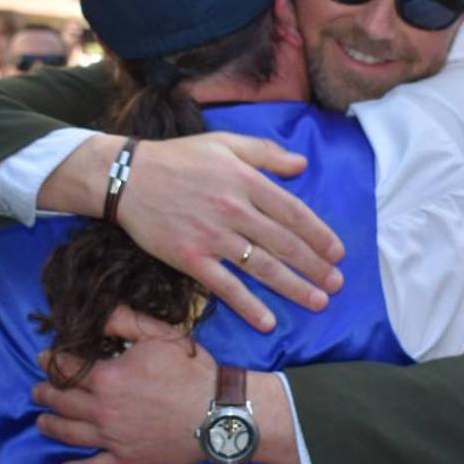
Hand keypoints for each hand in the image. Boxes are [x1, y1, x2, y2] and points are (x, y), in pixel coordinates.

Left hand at [32, 306, 212, 463]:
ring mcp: (112, 437)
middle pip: (62, 401)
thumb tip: (97, 316)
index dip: (52, 361)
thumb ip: (124, 321)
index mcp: (107, 377)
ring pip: (70, 433)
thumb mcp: (159, 334)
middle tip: (37, 390)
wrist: (218, 412)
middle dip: (45, 393)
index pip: (67, 368)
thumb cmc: (191, 371)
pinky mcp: (126, 460)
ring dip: (51, 425)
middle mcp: (102, 409)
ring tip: (41, 421)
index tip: (44, 357)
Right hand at [115, 133, 345, 330]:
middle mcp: (233, 209)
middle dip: (314, 266)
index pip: (293, 212)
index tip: (337, 252)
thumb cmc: (178, 158)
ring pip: (262, 266)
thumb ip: (266, 153)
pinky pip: (225, 286)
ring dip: (293, 287)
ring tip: (318, 302)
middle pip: (283, 243)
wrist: (126, 178)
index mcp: (244, 180)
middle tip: (336, 284)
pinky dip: (248, 305)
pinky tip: (267, 321)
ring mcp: (211, 236)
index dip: (319, 234)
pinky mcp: (189, 258)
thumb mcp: (224, 142)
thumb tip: (302, 165)